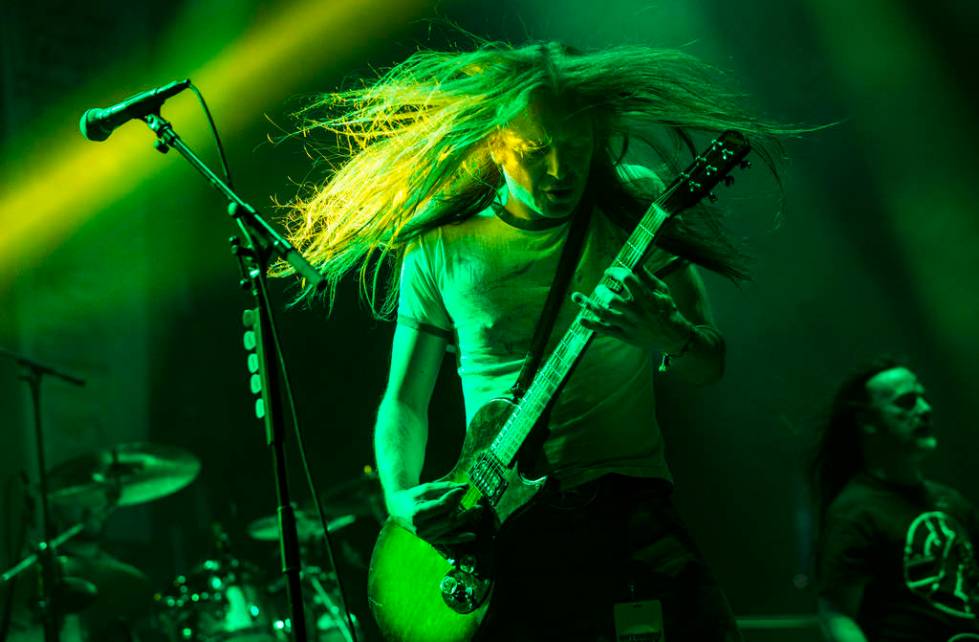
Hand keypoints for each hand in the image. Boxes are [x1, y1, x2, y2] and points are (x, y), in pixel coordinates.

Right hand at [385, 481, 478, 544]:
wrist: (399, 510)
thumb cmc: (413, 497)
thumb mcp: (426, 489)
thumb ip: (445, 487)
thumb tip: (465, 486)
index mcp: (417, 513)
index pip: (441, 506)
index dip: (454, 497)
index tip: (462, 489)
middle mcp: (421, 527)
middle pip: (448, 518)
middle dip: (463, 509)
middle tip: (475, 502)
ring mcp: (426, 536)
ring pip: (450, 527)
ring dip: (466, 519)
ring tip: (478, 511)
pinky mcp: (431, 540)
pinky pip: (448, 540)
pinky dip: (461, 538)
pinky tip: (472, 535)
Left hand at [572, 266, 692, 351]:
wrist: (673, 337)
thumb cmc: (668, 310)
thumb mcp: (662, 291)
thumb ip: (647, 277)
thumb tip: (634, 261)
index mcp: (647, 298)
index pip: (628, 280)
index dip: (616, 272)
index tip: (610, 271)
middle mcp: (636, 312)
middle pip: (613, 300)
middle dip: (602, 291)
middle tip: (600, 287)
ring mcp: (629, 325)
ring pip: (604, 315)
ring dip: (589, 305)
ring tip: (576, 296)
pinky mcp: (624, 336)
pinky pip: (604, 330)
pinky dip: (591, 324)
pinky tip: (580, 318)